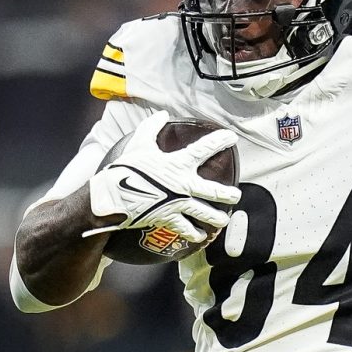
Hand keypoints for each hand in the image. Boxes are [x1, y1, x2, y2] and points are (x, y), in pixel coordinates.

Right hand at [85, 113, 239, 247]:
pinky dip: (195, 234)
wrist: (114, 195)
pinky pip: (186, 229)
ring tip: (224, 219)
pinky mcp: (169, 218)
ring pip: (204, 213)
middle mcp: (184, 185)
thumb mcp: (139, 143)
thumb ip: (152, 127)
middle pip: (213, 191)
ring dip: (217, 217)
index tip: (232, 137)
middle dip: (228, 193)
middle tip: (236, 194)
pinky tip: (201, 236)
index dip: (219, 141)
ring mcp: (178, 204)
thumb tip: (162, 114)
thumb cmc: (127, 168)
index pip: (204, 150)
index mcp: (179, 164)